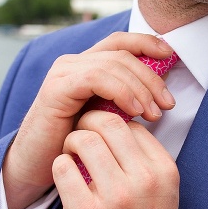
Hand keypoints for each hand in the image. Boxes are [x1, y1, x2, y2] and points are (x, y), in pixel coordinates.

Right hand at [2, 32, 175, 208]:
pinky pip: (96, 78)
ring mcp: (62, 74)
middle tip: (167, 104)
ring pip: (112, 64)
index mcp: (83, 66)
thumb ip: (123, 101)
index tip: (172, 57)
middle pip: (121, 53)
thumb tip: (160, 94)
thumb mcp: (104, 119)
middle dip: (151, 76)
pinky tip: (133, 111)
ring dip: (140, 87)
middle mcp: (71, 64)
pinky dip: (121, 91)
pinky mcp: (56, 89)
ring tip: (153, 113)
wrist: (36, 167)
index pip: (119, 41)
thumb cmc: (71, 147)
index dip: (147, 42)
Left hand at [52, 110, 178, 208]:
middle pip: (107, 123)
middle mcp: (142, 181)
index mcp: (164, 172)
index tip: (100, 133)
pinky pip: (63, 168)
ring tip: (70, 154)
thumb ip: (144, 160)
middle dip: (87, 122)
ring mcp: (114, 198)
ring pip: (83, 140)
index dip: (111, 121)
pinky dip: (60, 165)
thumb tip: (118, 121)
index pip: (132, 124)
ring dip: (71, 141)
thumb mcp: (161, 193)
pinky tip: (65, 176)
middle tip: (79, 135)